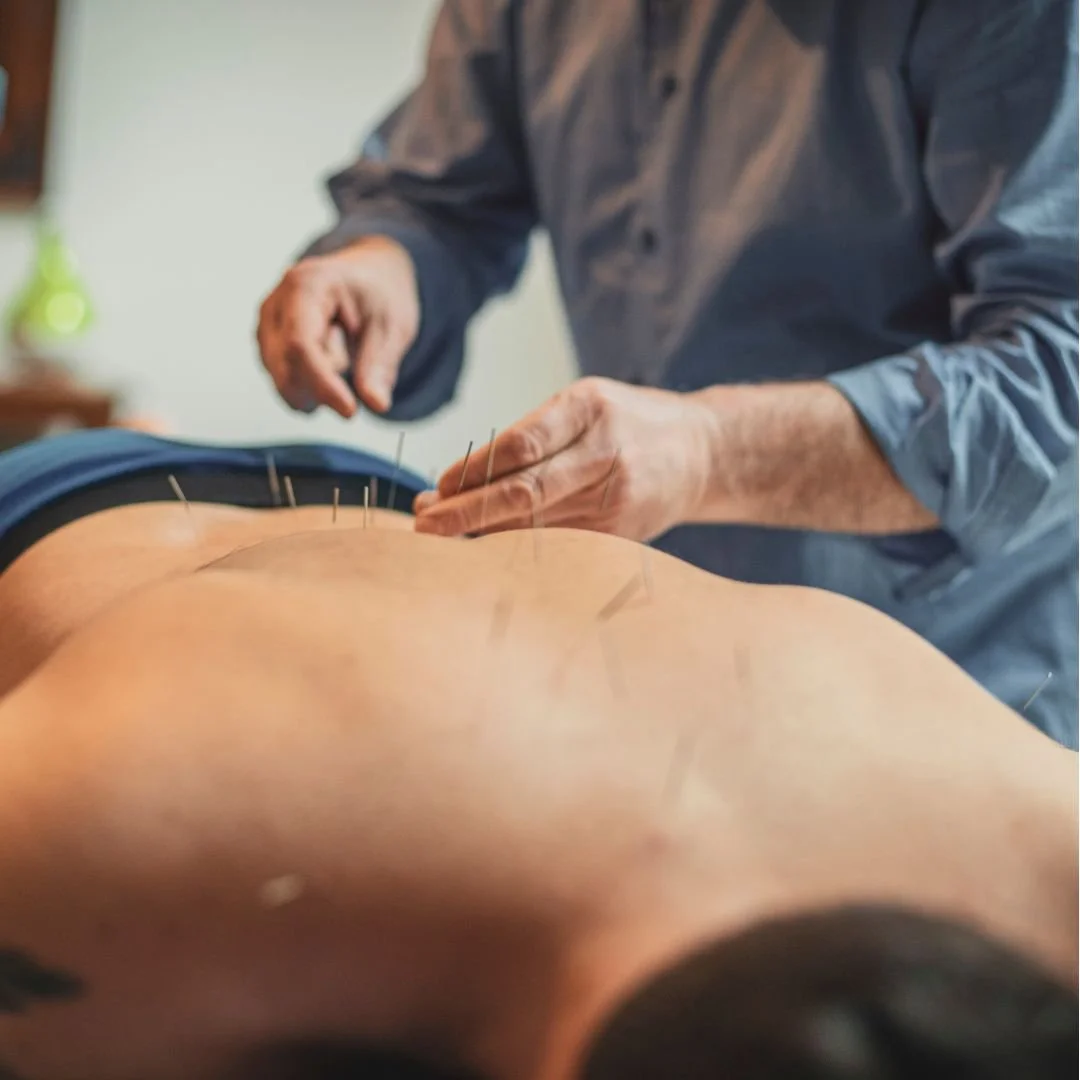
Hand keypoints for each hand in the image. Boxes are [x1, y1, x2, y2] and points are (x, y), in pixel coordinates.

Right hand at [256, 236, 418, 416]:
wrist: (365, 278)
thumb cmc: (378, 294)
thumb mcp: (393, 325)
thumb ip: (381, 366)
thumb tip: (377, 405)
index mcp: (306, 285)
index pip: (300, 345)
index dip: (322, 384)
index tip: (350, 411)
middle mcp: (275, 304)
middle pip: (286, 369)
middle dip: (324, 387)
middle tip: (359, 370)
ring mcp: (266, 327)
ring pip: (284, 383)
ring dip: (320, 386)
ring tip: (344, 351)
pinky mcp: (267, 347)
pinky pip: (286, 384)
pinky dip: (312, 386)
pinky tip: (331, 360)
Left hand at [413, 377, 716, 540]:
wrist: (702, 454)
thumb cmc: (629, 422)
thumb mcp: (584, 403)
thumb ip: (532, 434)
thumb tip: (459, 478)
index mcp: (591, 409)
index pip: (520, 445)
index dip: (473, 470)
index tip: (436, 487)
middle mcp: (605, 454)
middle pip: (524, 492)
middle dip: (466, 512)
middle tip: (422, 524)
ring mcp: (617, 499)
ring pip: (536, 525)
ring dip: (482, 533)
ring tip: (441, 535)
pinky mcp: (621, 534)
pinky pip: (558, 545)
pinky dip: (515, 548)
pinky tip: (484, 548)